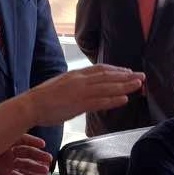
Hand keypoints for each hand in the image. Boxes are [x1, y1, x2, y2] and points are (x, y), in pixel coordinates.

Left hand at [0, 134, 50, 174]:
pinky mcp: (3, 174)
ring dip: (35, 168)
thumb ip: (7, 134)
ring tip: (45, 172)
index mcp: (7, 139)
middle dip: (38, 156)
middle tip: (49, 160)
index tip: (43, 145)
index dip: (34, 142)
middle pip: (27, 153)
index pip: (24, 139)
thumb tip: (19, 124)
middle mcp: (9, 150)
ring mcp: (6, 162)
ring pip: (24, 165)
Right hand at [27, 65, 144, 126]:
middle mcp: (80, 80)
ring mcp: (80, 92)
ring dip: (125, 86)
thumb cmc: (44, 98)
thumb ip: (76, 84)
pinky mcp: (79, 104)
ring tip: (139, 85)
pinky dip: (113, 100)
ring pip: (107, 87)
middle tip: (142, 76)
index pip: (100, 70)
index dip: (116, 70)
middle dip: (126, 76)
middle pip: (108, 76)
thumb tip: (86, 87)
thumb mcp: (62, 84)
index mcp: (76, 74)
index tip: (128, 72)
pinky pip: (100, 101)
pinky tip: (125, 99)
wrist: (31, 105)